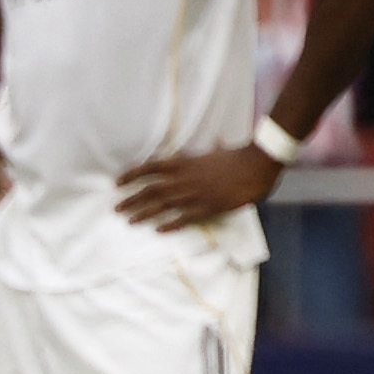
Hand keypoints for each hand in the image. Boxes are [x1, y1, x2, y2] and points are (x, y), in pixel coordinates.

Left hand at [115, 146, 283, 230]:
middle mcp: (184, 178)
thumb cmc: (238, 156)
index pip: (150, 168)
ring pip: (162, 205)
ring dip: (144, 213)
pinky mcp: (208, 207)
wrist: (256, 164)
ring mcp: (195, 194)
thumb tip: (216, 142)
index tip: (117, 182)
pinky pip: (184, 218)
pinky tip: (158, 230)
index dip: (132, 175)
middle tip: (117, 208)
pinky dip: (170, 224)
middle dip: (131, 199)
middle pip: (151, 190)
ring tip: (129, 220)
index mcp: (184, 162)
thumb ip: (212, 150)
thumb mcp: (219, 150)